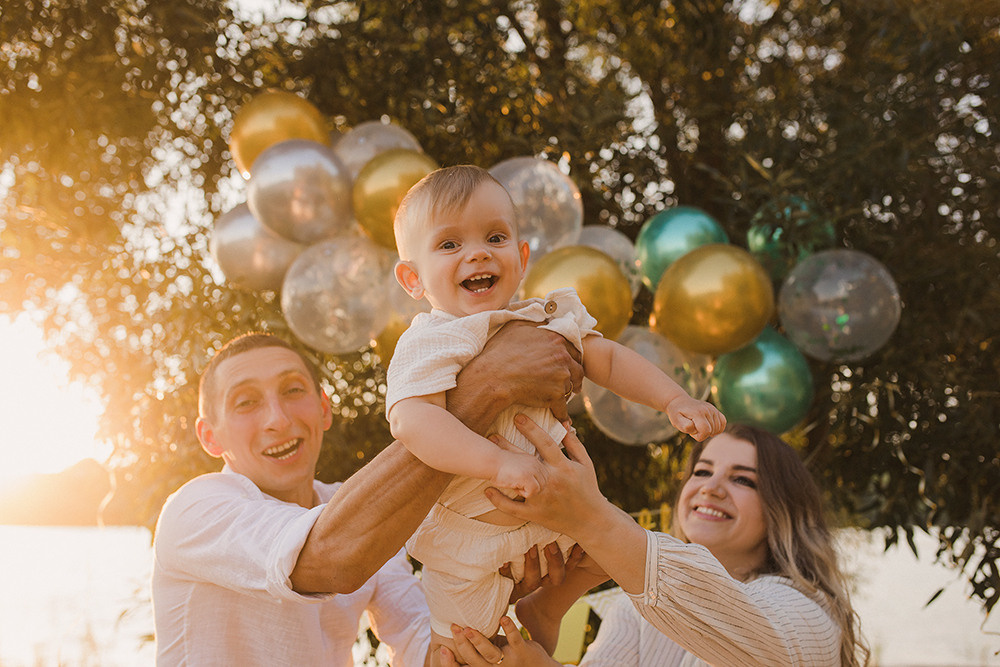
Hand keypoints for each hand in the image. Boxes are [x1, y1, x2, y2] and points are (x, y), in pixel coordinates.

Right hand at [439, 616, 558, 666]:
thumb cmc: (510, 657)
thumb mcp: (492, 652)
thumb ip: (478, 645)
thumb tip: (458, 627)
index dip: (451, 664)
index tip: (442, 650)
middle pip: (474, 660)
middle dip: (462, 645)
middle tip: (453, 627)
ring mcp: (508, 661)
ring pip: (490, 654)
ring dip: (478, 641)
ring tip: (468, 628)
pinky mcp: (522, 652)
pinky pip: (515, 640)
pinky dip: (509, 629)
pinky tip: (503, 618)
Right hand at [479, 321, 583, 421]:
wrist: (492, 377)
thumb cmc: (499, 351)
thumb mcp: (516, 325)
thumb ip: (534, 319)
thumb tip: (542, 316)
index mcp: (556, 338)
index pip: (574, 349)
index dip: (570, 358)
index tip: (565, 364)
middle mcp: (562, 356)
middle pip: (577, 369)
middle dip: (572, 376)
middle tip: (567, 383)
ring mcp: (561, 376)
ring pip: (571, 387)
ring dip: (566, 392)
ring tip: (560, 397)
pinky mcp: (555, 395)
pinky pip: (563, 408)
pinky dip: (561, 414)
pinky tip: (559, 417)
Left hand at [487, 415, 649, 594]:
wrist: (590, 521)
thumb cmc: (587, 489)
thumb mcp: (585, 464)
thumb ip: (573, 444)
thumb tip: (563, 424)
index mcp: (563, 467)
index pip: (545, 443)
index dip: (531, 429)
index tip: (518, 417)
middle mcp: (550, 481)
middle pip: (525, 460)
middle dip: (508, 446)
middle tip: (492, 435)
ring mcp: (541, 499)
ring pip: (516, 483)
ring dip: (500, 471)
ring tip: (487, 458)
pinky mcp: (535, 514)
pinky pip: (513, 508)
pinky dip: (499, 500)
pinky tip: (487, 490)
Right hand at [493, 450, 547, 497]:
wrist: (490, 461)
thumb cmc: (498, 464)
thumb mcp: (515, 464)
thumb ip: (524, 467)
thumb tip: (530, 480)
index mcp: (534, 460)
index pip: (544, 477)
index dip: (533, 483)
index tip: (520, 480)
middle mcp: (535, 463)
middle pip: (543, 484)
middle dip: (532, 487)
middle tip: (517, 484)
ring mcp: (532, 469)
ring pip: (539, 488)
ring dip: (527, 490)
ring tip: (515, 484)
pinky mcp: (527, 476)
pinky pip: (532, 491)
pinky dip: (523, 493)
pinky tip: (514, 486)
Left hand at [666, 396, 726, 440]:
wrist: (679, 402)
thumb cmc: (677, 413)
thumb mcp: (676, 421)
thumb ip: (684, 426)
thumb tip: (694, 427)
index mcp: (698, 413)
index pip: (705, 431)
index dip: (698, 436)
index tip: (691, 431)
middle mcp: (707, 409)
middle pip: (712, 431)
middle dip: (702, 433)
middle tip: (693, 427)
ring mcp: (712, 408)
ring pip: (718, 428)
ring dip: (709, 431)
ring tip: (698, 425)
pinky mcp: (715, 409)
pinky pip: (723, 422)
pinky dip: (718, 427)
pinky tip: (709, 427)